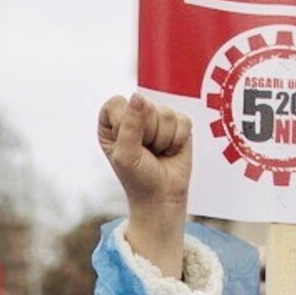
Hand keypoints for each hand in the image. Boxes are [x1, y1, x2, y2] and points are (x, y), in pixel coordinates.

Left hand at [97, 94, 189, 278]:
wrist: (161, 197)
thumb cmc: (137, 178)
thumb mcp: (126, 155)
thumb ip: (130, 125)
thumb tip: (138, 97)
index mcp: (112, 121)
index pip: (117, 103)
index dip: (124, 123)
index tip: (126, 144)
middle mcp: (133, 115)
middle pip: (145, 106)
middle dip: (147, 134)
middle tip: (146, 152)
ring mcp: (157, 118)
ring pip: (165, 113)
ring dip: (163, 140)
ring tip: (158, 153)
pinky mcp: (178, 124)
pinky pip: (183, 121)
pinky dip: (178, 140)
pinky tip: (170, 151)